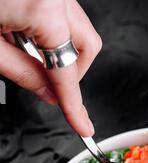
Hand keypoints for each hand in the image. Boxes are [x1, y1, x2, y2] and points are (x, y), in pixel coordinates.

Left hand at [0, 0, 101, 135]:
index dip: (74, 104)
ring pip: (75, 27)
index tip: (82, 124)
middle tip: (53, 88)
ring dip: (59, 49)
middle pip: (86, 45)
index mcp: (42, 7)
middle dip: (73, 72)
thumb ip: (23, 73)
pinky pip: (59, 11)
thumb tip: (48, 93)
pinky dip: (47, 30)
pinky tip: (20, 33)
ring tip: (23, 50)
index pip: (67, 71)